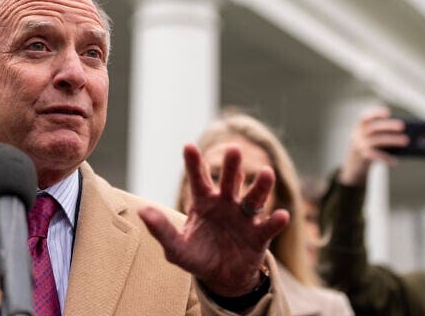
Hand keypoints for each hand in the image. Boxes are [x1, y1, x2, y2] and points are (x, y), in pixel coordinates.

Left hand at [138, 144, 288, 296]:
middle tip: (234, 149)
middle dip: (232, 166)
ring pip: (253, 198)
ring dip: (261, 186)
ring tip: (267, 173)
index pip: (199, 179)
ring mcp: (244, 218)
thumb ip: (161, 229)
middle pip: (230, 181)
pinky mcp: (259, 236)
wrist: (222, 278)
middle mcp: (226, 204)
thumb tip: (142, 211)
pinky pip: (268, 227)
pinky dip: (276, 221)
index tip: (188, 146)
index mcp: (204, 202)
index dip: (194, 163)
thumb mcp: (176, 246)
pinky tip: (282, 215)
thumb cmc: (197, 255)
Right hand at [338, 107, 407, 185]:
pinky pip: (375, 155)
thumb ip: (383, 134)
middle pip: (372, 127)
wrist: (354, 166)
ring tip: (405, 140)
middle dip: (388, 125)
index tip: (388, 113)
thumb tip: (404, 134)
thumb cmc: (369, 148)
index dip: (375, 114)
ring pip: (376, 140)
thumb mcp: (372, 139)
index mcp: (359, 128)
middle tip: (402, 126)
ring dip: (392, 139)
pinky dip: (386, 158)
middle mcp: (357, 135)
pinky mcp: (362, 157)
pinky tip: (395, 162)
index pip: (364, 118)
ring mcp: (358, 146)